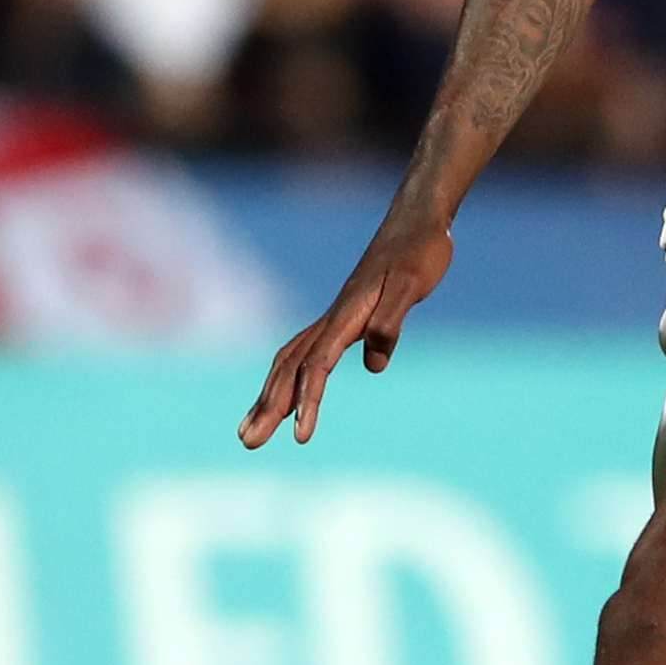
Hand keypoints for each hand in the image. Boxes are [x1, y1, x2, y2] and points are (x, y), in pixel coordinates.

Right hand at [238, 218, 457, 446]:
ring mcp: (334, 318)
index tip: (301, 438)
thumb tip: (374, 365)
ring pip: (291, 361)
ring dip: (270, 395)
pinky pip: (305, 353)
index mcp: (346, 316)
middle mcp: (333, 319)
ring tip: (251, 429)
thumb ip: (391, 320)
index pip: (317, 367)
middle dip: (268, 406)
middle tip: (247, 442)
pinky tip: (289, 397)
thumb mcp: (412, 286)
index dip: (307, 402)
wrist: (417, 222)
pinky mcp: (344, 318)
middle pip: (290, 368)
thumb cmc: (418, 252)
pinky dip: (291, 378)